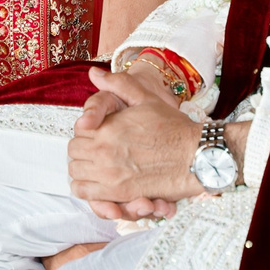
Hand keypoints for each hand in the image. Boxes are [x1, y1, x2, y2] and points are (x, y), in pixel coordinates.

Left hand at [67, 67, 202, 209]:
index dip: (86, 134)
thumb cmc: (173, 127)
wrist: (196, 155)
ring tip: (97, 168)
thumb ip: (117, 84)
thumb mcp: (145, 98)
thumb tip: (93, 73)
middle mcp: (104, 151)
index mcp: (107, 127)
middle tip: (96, 152)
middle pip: (74, 154)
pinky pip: (89, 195)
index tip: (97, 136)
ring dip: (84, 171)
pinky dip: (89, 191)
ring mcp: (110, 174)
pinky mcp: (121, 194)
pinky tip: (99, 185)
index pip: (77, 133)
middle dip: (83, 152)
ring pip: (77, 175)